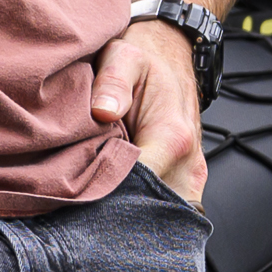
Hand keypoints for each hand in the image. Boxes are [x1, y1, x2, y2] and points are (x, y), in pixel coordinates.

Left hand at [92, 20, 207, 206]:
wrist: (172, 57)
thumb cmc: (145, 60)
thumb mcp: (124, 56)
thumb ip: (113, 82)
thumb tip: (102, 110)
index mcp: (172, 137)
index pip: (141, 188)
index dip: (108, 196)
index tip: (81, 194)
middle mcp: (188, 164)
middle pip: (152, 211)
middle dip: (118, 215)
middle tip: (84, 207)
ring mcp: (190, 176)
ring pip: (162, 215)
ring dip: (131, 215)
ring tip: (99, 207)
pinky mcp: (187, 182)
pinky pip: (168, 208)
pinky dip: (143, 211)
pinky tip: (117, 202)